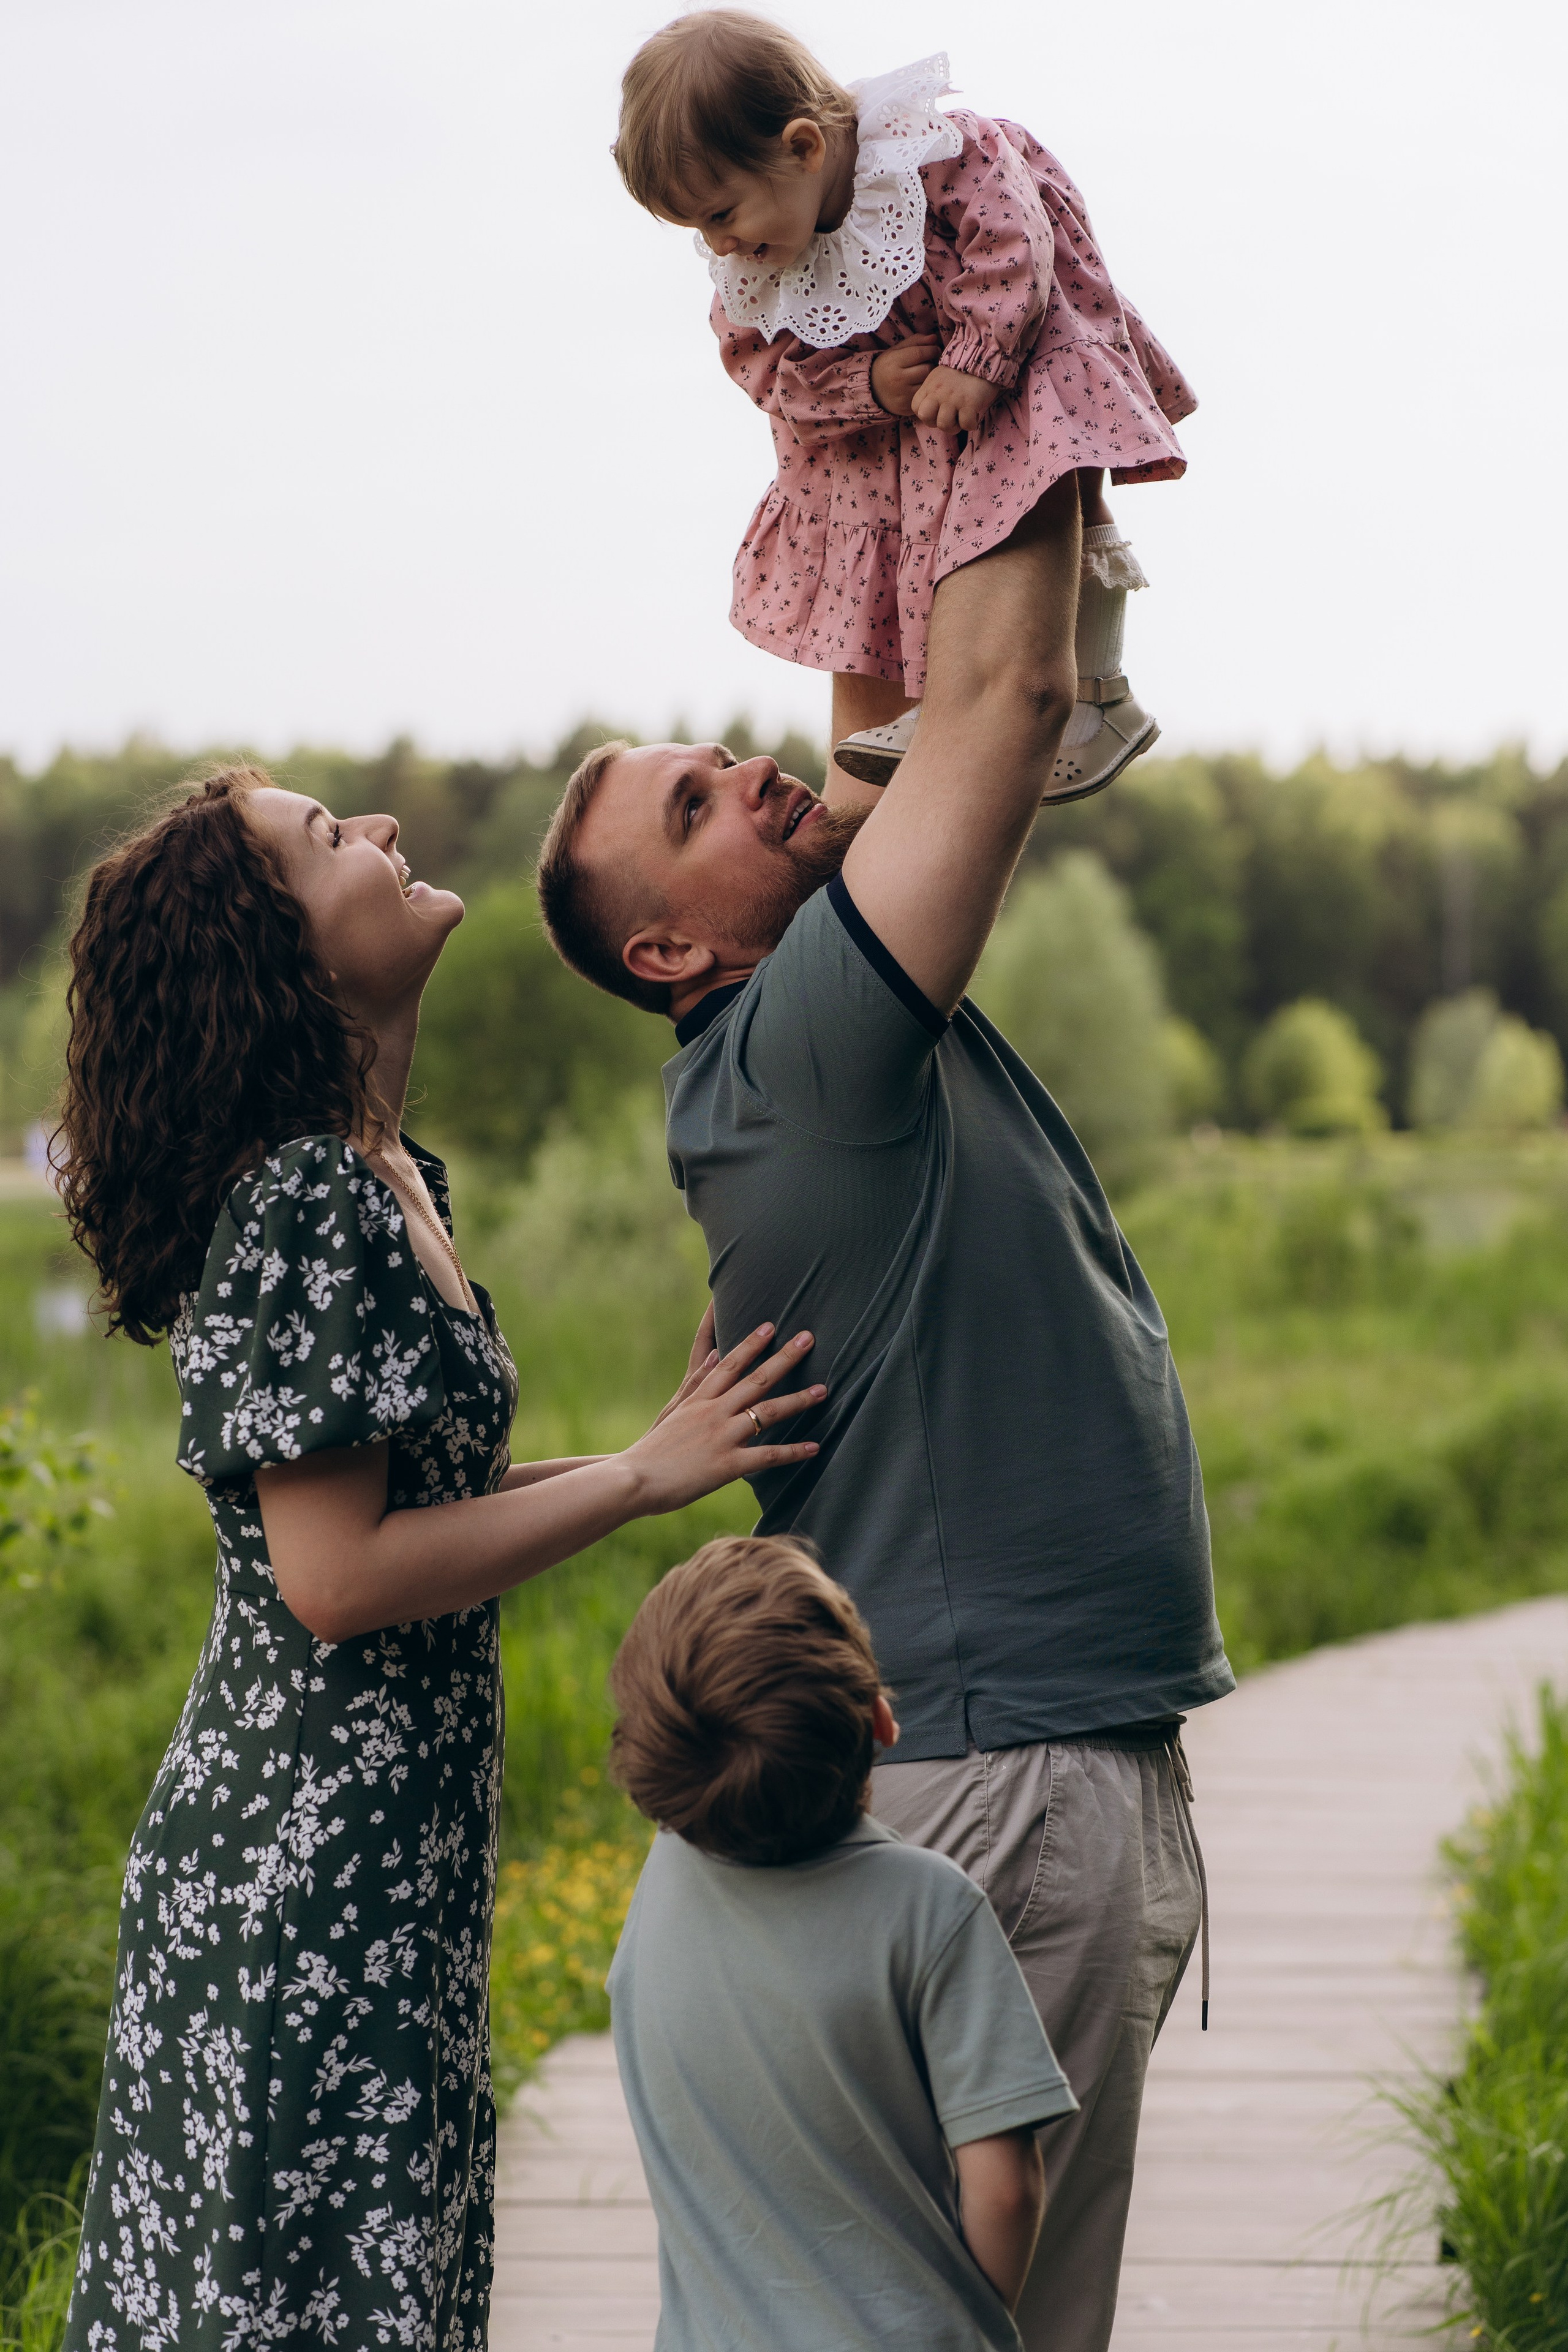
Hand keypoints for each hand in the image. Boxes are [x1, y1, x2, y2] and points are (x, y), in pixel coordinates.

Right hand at [622, 1322, 823, 1513]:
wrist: (632, 1479)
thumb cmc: (649, 1451)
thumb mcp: (672, 1412)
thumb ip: (696, 1386)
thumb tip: (715, 1355)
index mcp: (698, 1400)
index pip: (729, 1363)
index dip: (751, 1343)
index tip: (770, 1325)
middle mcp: (713, 1412)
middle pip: (755, 1379)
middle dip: (784, 1357)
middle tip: (809, 1338)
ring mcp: (721, 1437)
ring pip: (766, 1413)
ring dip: (797, 1400)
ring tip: (824, 1390)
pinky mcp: (726, 1465)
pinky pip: (767, 1456)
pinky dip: (792, 1452)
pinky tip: (814, 1448)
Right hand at [871, 336, 941, 416]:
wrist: (872, 391)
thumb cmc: (888, 367)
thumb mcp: (896, 351)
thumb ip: (915, 341)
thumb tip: (934, 338)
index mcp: (893, 361)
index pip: (920, 353)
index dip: (932, 350)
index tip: (934, 350)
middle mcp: (897, 379)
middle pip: (926, 369)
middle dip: (932, 364)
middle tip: (930, 362)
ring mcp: (902, 395)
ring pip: (927, 384)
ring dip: (931, 378)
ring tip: (926, 374)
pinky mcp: (907, 407)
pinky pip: (924, 396)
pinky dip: (927, 390)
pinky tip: (922, 386)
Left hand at [911, 364, 1001, 434]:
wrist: (980, 356)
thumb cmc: (958, 372)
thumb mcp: (937, 378)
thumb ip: (931, 394)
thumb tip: (933, 414)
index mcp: (929, 387)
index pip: (916, 409)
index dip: (927, 414)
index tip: (938, 409)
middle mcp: (939, 393)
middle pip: (927, 419)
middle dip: (937, 423)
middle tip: (950, 416)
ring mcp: (954, 399)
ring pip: (944, 425)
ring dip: (955, 425)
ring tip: (962, 415)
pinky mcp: (970, 403)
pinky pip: (966, 424)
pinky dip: (971, 423)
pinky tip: (974, 413)